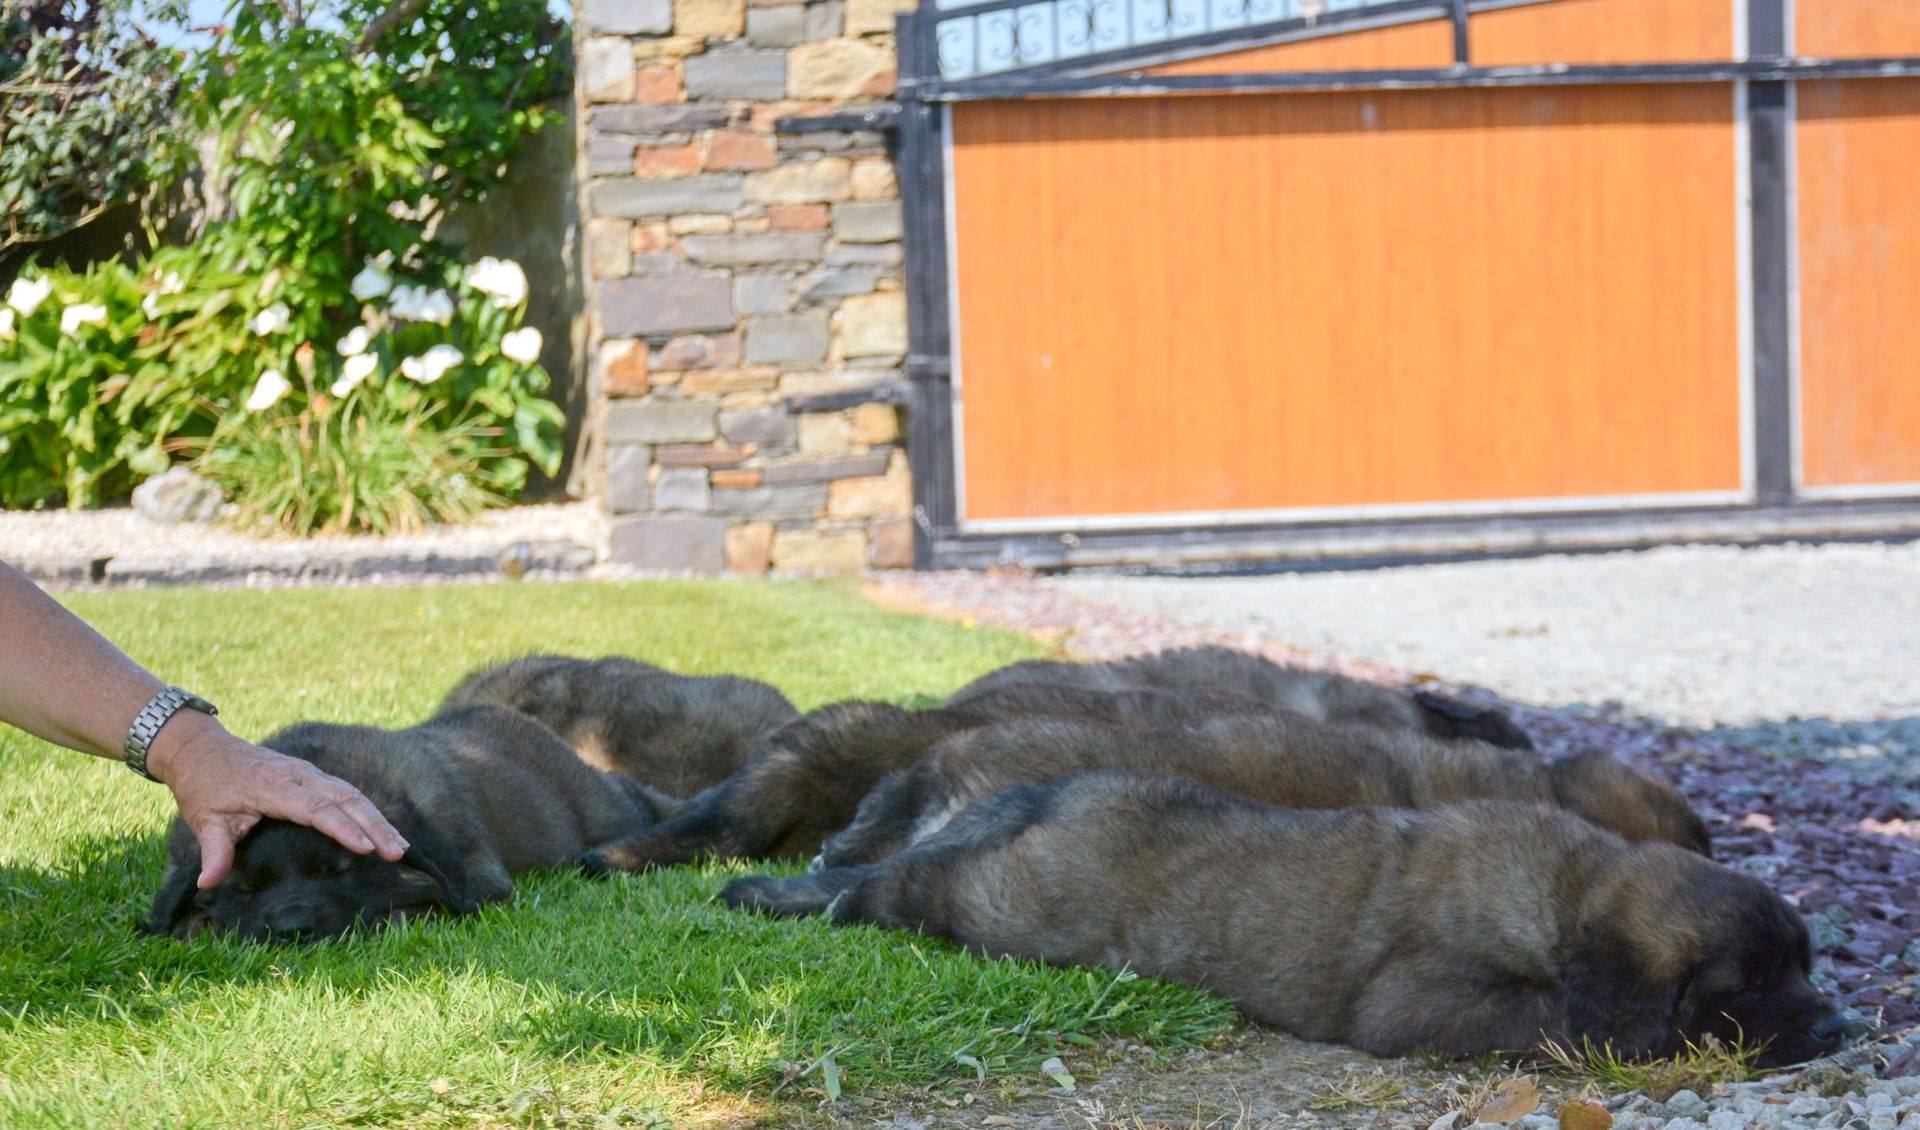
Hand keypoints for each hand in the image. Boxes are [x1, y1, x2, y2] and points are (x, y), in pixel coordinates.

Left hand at [149, 728, 409, 888]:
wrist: (202, 749)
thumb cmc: (204, 786)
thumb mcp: (203, 820)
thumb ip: (213, 852)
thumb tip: (208, 884)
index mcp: (273, 786)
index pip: (316, 808)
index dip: (342, 828)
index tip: (365, 849)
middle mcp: (298, 775)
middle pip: (346, 797)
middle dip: (374, 825)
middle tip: (396, 853)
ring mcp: (308, 772)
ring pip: (352, 792)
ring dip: (377, 818)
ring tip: (399, 845)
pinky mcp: (312, 775)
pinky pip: (346, 790)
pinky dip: (367, 810)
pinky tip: (382, 828)